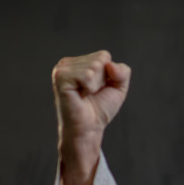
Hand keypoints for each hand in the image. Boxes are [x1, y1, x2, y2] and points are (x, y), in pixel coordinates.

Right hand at [52, 50, 130, 175]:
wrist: (88, 129)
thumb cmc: (99, 110)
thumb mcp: (119, 87)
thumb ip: (123, 71)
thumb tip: (110, 64)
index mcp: (78, 62)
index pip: (104, 56)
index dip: (108, 76)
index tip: (97, 90)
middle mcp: (68, 63)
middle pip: (101, 59)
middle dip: (102, 80)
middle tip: (90, 94)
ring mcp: (62, 69)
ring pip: (95, 66)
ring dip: (95, 85)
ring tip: (84, 95)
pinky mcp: (60, 77)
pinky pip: (87, 75)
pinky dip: (89, 87)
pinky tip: (80, 95)